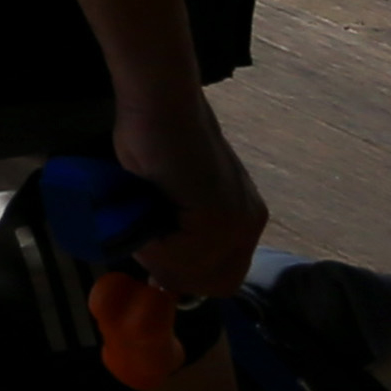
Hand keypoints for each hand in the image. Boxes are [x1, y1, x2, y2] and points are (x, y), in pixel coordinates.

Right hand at [113, 86, 268, 296]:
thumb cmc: (155, 142)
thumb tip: (161, 285)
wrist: (159, 105)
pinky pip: (179, 255)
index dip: (188, 277)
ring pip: (194, 272)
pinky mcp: (217, 217)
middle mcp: (250, 223)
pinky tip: (142, 210)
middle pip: (215, 283)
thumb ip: (175, 238)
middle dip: (174, 271)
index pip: (224, 278)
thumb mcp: (169, 203)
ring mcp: (237, 221)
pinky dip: (153, 242)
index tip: (154, 258)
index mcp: (244, 220)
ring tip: (140, 217)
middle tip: (143, 239)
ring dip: (158, 254)